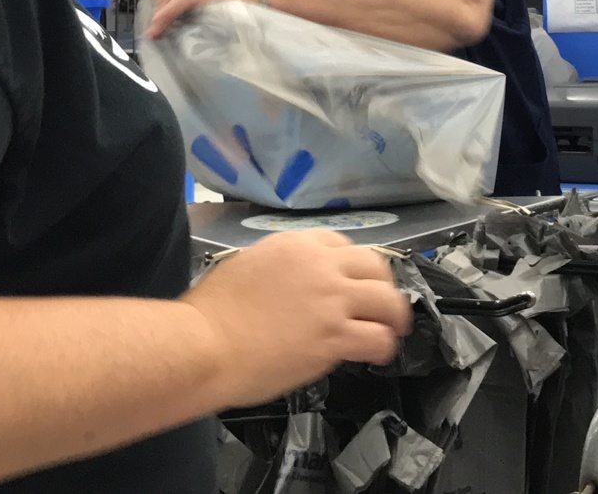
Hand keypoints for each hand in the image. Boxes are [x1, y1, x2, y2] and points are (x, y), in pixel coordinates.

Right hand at [183, 231, 411, 407]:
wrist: (204, 344)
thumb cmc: (211, 313)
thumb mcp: (246, 267)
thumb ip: (279, 270)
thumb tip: (292, 287)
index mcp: (296, 245)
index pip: (342, 243)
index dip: (353, 264)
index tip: (352, 281)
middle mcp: (321, 266)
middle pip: (374, 266)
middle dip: (383, 285)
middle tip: (382, 304)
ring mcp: (332, 301)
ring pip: (387, 301)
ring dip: (393, 316)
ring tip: (392, 329)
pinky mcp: (335, 337)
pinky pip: (378, 338)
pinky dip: (384, 346)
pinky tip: (378, 353)